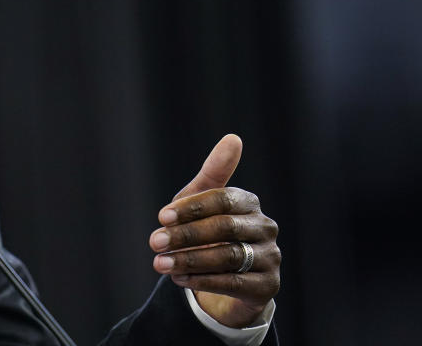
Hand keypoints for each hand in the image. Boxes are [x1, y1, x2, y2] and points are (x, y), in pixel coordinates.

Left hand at [148, 134, 279, 327]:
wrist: (225, 280)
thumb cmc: (209, 231)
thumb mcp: (202, 201)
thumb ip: (212, 173)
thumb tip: (234, 137)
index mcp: (248, 202)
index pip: (222, 199)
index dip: (190, 208)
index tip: (161, 216)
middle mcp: (265, 227)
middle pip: (225, 228)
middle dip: (186, 235)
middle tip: (154, 242)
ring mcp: (270, 257)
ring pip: (229, 257)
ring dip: (189, 260)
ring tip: (160, 264)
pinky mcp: (268, 287)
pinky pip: (234, 284)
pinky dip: (203, 281)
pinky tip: (179, 279)